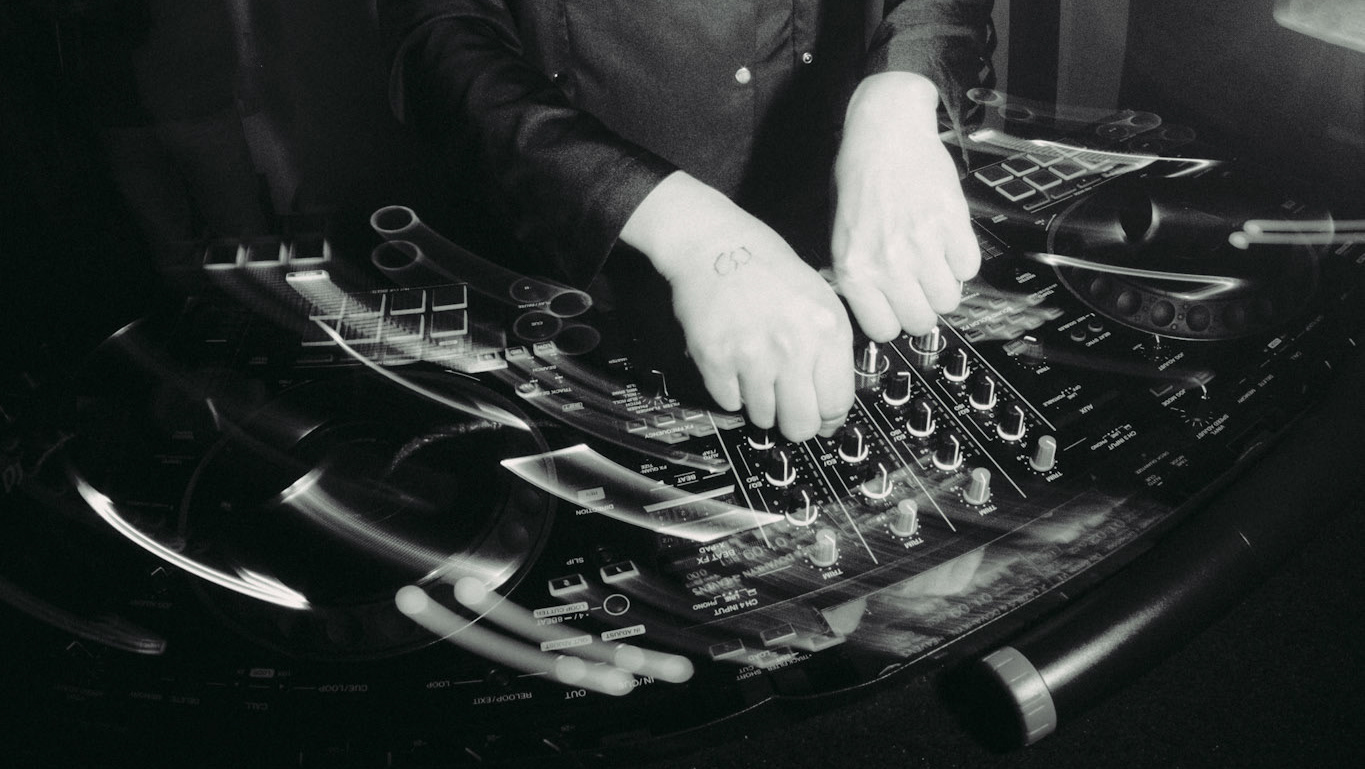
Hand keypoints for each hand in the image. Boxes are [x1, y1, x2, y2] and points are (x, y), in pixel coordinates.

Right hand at [622, 173, 854, 441]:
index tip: (821, 420)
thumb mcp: (821, 298)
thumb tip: (832, 402)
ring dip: (762, 404)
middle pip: (801, 425)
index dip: (828, 419)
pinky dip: (732, 391)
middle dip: (796, 423)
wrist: (713, 243)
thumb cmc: (765, 265)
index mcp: (826, 329)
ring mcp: (752, 356)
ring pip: (763, 418)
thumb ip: (830, 349)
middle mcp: (792, 347)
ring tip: (757, 373)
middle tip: (788, 409)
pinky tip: (735, 363)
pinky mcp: (715, 360)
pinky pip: (730, 402)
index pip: (837, 404)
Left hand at [832, 71, 980, 340]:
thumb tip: (880, 309)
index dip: (893, 322)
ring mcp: (922, 245)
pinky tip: (947, 243)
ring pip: (948, 300)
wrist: (885, 132)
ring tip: (934, 265)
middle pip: (920, 321)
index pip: (882, 330)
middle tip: (919, 289)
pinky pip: (968, 268)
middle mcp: (888, 262)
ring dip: (944, 288)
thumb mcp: (841, 234)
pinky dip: (962, 261)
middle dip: (922, 309)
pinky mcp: (952, 225)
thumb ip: (860, 275)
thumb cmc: (859, 179)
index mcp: (854, 268)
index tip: (896, 311)